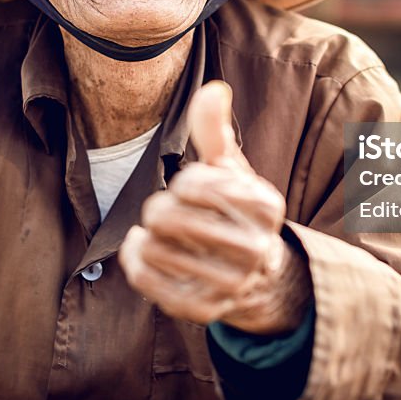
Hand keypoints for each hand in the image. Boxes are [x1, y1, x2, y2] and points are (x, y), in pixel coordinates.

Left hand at [119, 80, 311, 333]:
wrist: (260, 277)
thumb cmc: (237, 210)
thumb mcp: (232, 170)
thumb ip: (216, 130)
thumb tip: (213, 89)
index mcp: (266, 206)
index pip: (193, 183)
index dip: (183, 181)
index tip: (192, 188)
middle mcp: (255, 249)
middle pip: (168, 216)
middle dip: (159, 207)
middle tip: (166, 211)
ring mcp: (231, 284)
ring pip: (154, 249)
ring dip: (146, 235)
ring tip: (159, 233)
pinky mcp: (204, 310)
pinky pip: (146, 280)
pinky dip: (134, 260)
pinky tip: (143, 250)